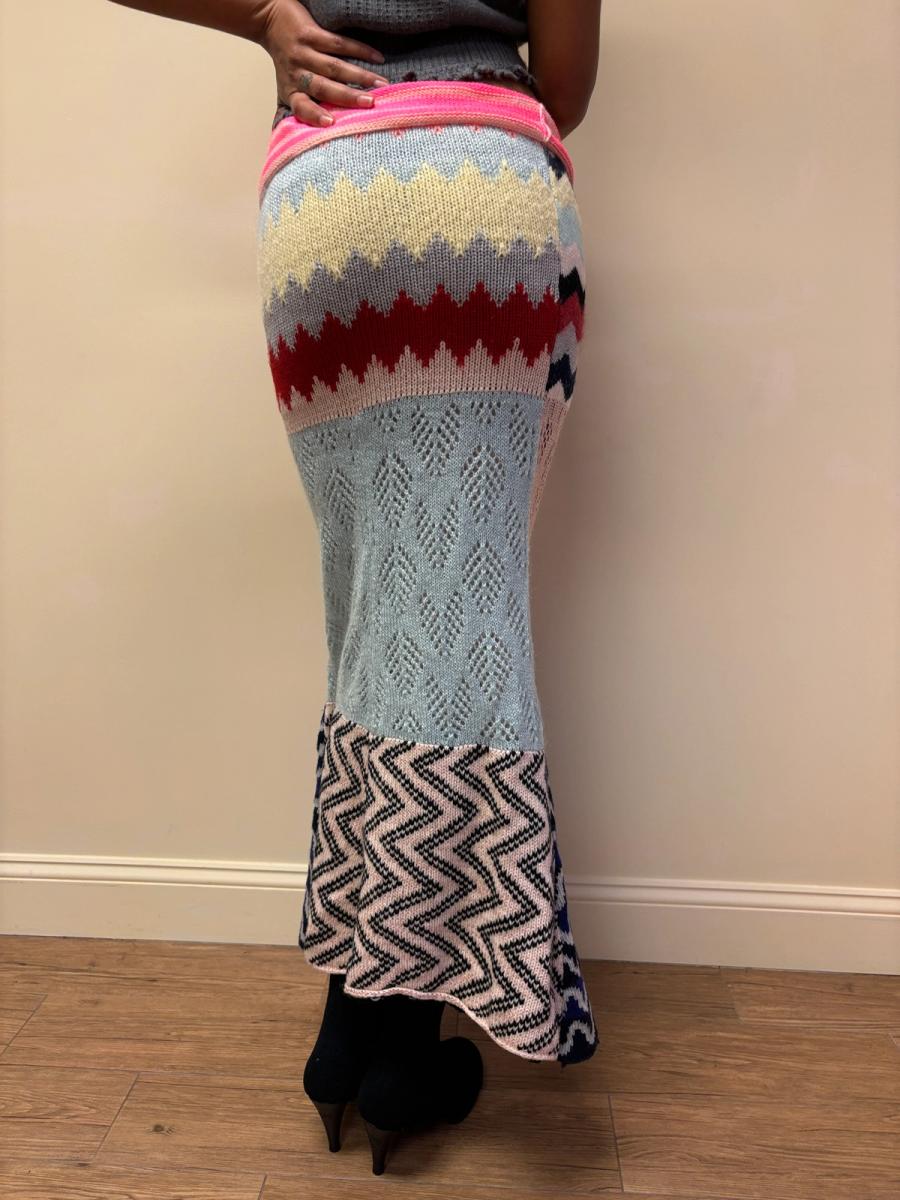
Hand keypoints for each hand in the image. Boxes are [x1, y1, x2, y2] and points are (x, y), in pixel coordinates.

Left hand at [255, 0, 389, 124]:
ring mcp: (303, 52)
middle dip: (348, 96)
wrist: (271, 21)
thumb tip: (320, 131)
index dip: (314, 115)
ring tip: (380, 84)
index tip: (330, 122)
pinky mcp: (311, 33)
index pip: (301, 107)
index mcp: (291, 91)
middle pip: (324, 87)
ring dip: (359, 76)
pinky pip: (338, 43)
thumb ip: (303, 106)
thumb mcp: (288, 86)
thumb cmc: (287, 61)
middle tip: (370, 103)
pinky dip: (360, 50)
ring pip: (334, 67)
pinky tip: (377, 58)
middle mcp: (296, 73)